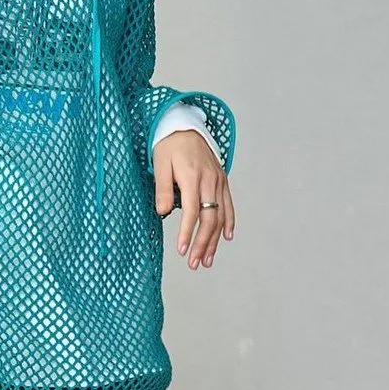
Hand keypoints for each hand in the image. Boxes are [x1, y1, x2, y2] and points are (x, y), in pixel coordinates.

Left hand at [153, 130, 233, 267]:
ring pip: (220, 215)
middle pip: (210, 219)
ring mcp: (218, 181)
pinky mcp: (222, 180)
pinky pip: (228, 204)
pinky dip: (229, 222)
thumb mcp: (159, 164)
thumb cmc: (168, 145)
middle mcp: (209, 181)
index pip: (192, 212)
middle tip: (195, 264)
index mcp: (192, 177)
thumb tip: (162, 213)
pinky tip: (226, 237)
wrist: (184, 125)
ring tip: (208, 259)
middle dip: (203, 244)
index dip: (188, 233)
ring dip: (215, 239)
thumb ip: (162, 189)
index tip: (183, 251)